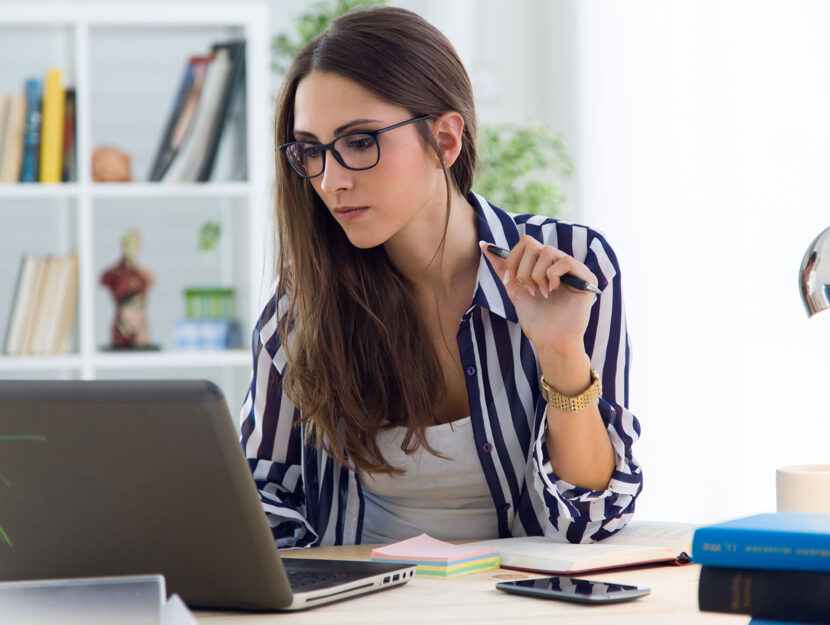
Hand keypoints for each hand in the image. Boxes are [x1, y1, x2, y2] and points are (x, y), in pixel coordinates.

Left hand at [480, 237, 598, 360]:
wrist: (550, 341)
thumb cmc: (536, 321)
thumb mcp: (515, 290)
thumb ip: (503, 269)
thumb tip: (486, 247)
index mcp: (546, 265)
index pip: (527, 242)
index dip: (513, 259)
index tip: (510, 280)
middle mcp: (560, 264)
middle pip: (533, 244)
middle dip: (523, 269)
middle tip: (529, 289)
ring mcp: (574, 270)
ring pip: (547, 251)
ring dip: (537, 275)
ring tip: (542, 293)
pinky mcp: (587, 277)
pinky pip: (565, 261)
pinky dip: (553, 276)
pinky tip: (554, 291)